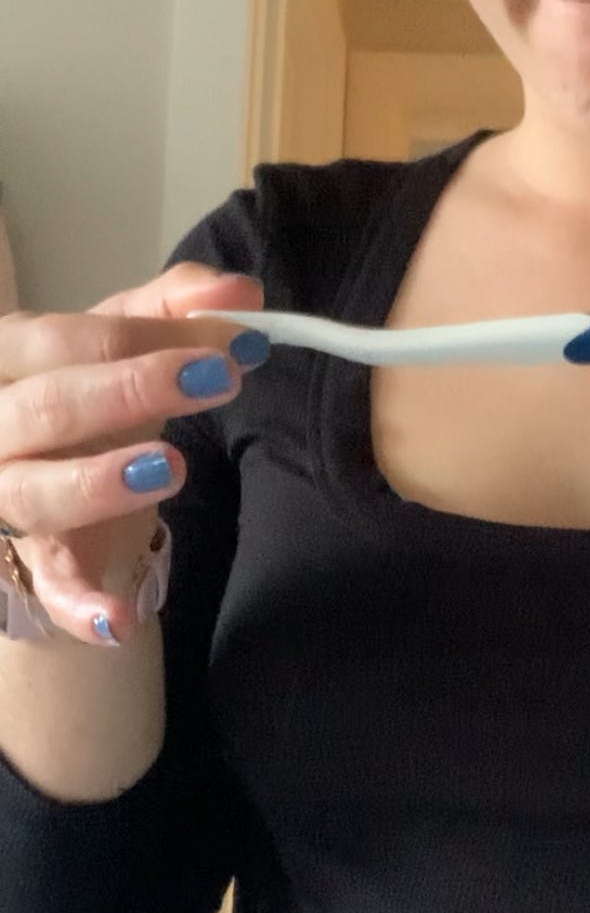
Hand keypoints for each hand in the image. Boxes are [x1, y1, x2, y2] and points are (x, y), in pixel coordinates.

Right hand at [0, 265, 265, 644]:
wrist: (63, 479)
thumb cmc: (90, 400)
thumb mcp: (123, 342)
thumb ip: (179, 308)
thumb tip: (243, 292)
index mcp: (9, 356)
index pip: (64, 339)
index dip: (148, 337)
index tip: (232, 339)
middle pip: (47, 408)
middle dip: (130, 390)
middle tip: (217, 380)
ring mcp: (6, 497)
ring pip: (34, 492)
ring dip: (98, 483)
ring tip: (170, 468)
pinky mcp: (36, 563)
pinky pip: (51, 589)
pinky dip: (81, 608)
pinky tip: (120, 620)